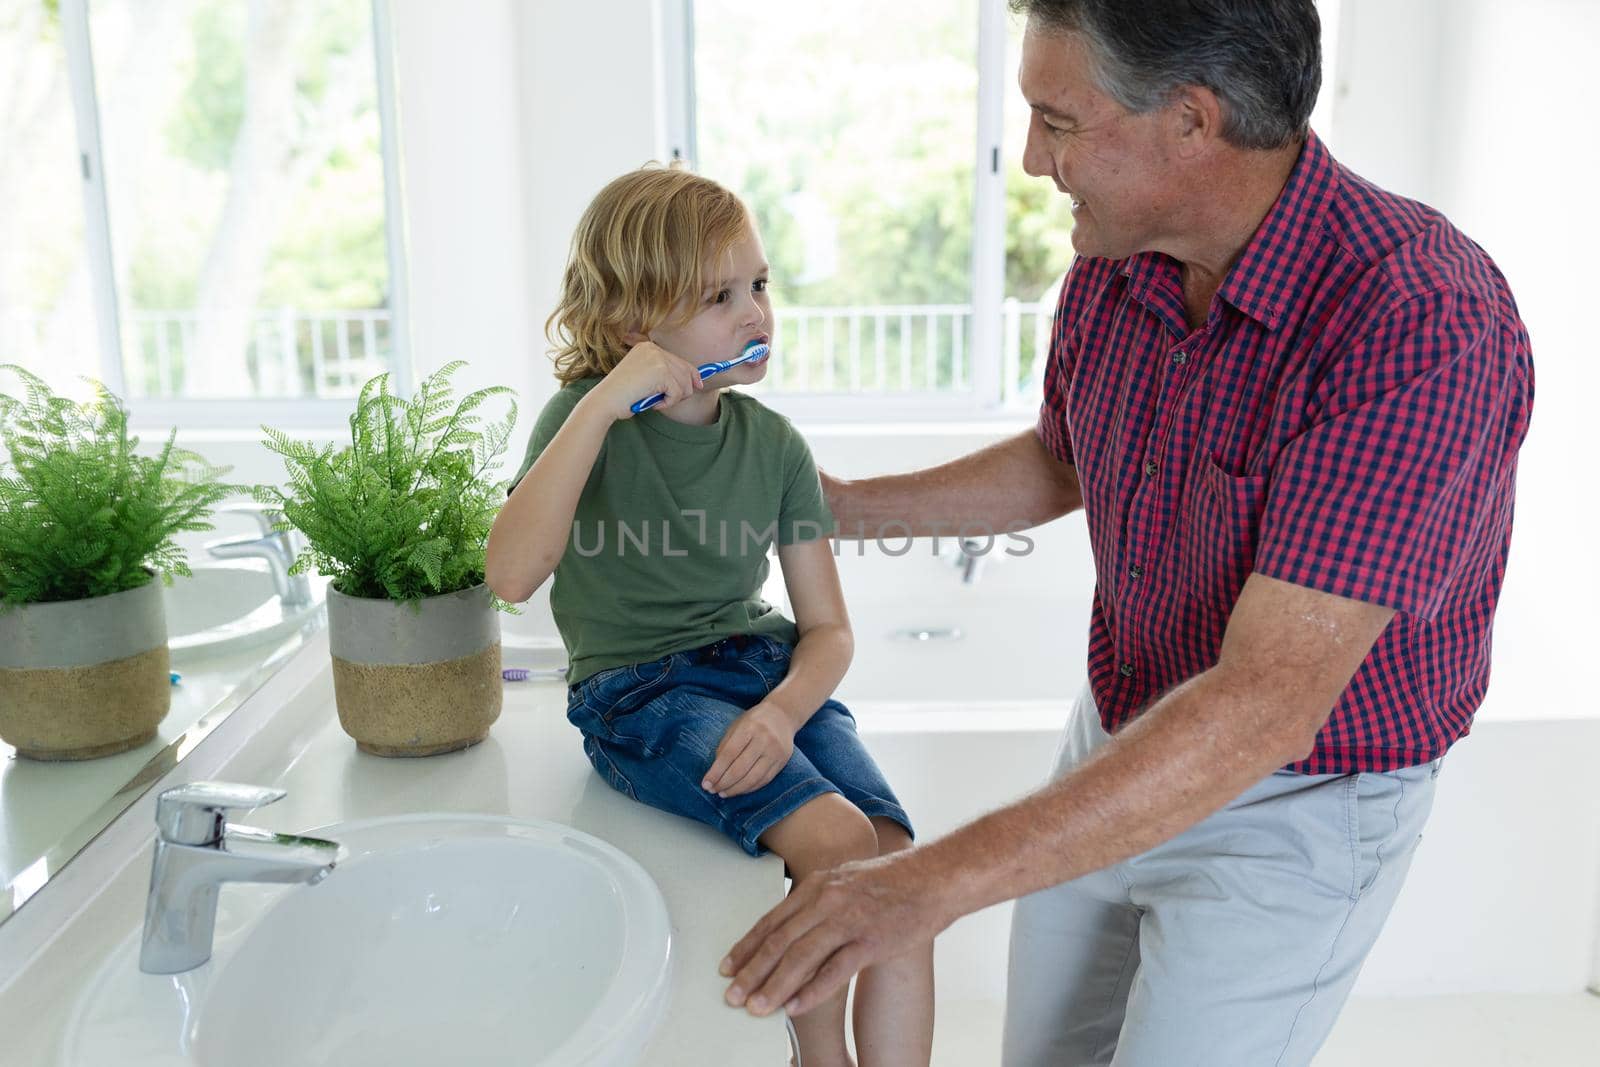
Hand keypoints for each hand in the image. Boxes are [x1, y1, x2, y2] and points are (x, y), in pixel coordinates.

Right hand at [592, 340, 702, 419]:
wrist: (605, 401)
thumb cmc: (622, 396)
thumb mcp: (645, 379)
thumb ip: (665, 376)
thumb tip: (695, 382)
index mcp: (647, 347)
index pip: (679, 360)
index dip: (691, 374)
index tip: (698, 385)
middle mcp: (653, 349)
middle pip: (685, 370)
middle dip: (684, 389)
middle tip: (670, 401)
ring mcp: (657, 358)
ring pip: (684, 383)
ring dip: (674, 398)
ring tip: (656, 402)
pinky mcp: (661, 371)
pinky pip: (677, 392)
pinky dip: (668, 403)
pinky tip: (653, 403)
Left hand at [702, 702, 794, 797]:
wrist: (782, 715)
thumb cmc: (754, 721)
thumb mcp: (736, 726)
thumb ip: (725, 746)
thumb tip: (715, 772)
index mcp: (749, 727)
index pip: (729, 754)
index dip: (716, 772)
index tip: (705, 784)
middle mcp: (764, 740)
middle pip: (740, 769)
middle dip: (723, 783)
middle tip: (712, 790)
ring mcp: (776, 752)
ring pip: (753, 778)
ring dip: (736, 789)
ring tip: (723, 793)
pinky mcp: (782, 762)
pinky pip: (764, 780)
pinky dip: (749, 788)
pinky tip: (738, 790)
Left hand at [720, 848, 947, 1015]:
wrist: (934, 879)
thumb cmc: (892, 881)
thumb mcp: (845, 881)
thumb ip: (818, 901)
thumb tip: (791, 928)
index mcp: (818, 886)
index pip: (772, 921)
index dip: (746, 946)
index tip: (729, 967)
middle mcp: (828, 900)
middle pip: (780, 941)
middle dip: (752, 971)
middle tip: (733, 995)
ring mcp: (849, 920)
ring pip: (801, 958)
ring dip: (775, 986)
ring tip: (757, 1008)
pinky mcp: (871, 941)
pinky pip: (835, 971)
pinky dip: (812, 992)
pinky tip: (795, 1007)